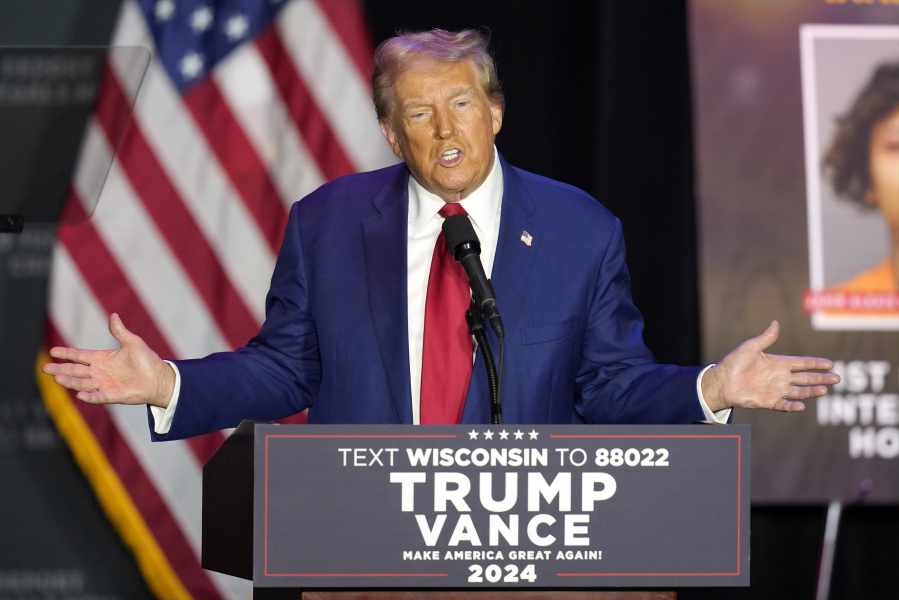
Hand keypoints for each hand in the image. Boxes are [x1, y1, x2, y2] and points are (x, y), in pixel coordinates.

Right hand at [41, 313, 174, 407]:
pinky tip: (80, 395)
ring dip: (71, 382)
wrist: (159, 377)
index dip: (67, 354)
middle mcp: (100, 373)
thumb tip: (113, 315)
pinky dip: (91, 396)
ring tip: (57, 378)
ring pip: (83, 384)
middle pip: (76, 371)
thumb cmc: (146, 360)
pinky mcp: (115, 395)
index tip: (53, 351)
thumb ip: (120, 331)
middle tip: (44, 368)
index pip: (80, 356)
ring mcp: (106, 384)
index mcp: (102, 359)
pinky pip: (100, 396)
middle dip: (61, 369)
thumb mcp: (132, 342)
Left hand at [701, 320, 839, 412]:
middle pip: (806, 378)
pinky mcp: (768, 401)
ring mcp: (776, 390)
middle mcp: (780, 377)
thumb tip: (776, 322)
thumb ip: (766, 337)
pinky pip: (784, 405)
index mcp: (778, 363)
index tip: (830, 363)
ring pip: (799, 392)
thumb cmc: (734, 362)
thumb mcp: (751, 347)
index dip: (816, 363)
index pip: (802, 363)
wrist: (722, 381)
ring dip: (812, 391)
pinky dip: (793, 406)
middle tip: (838, 378)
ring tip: (825, 389)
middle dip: (821, 378)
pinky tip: (802, 406)